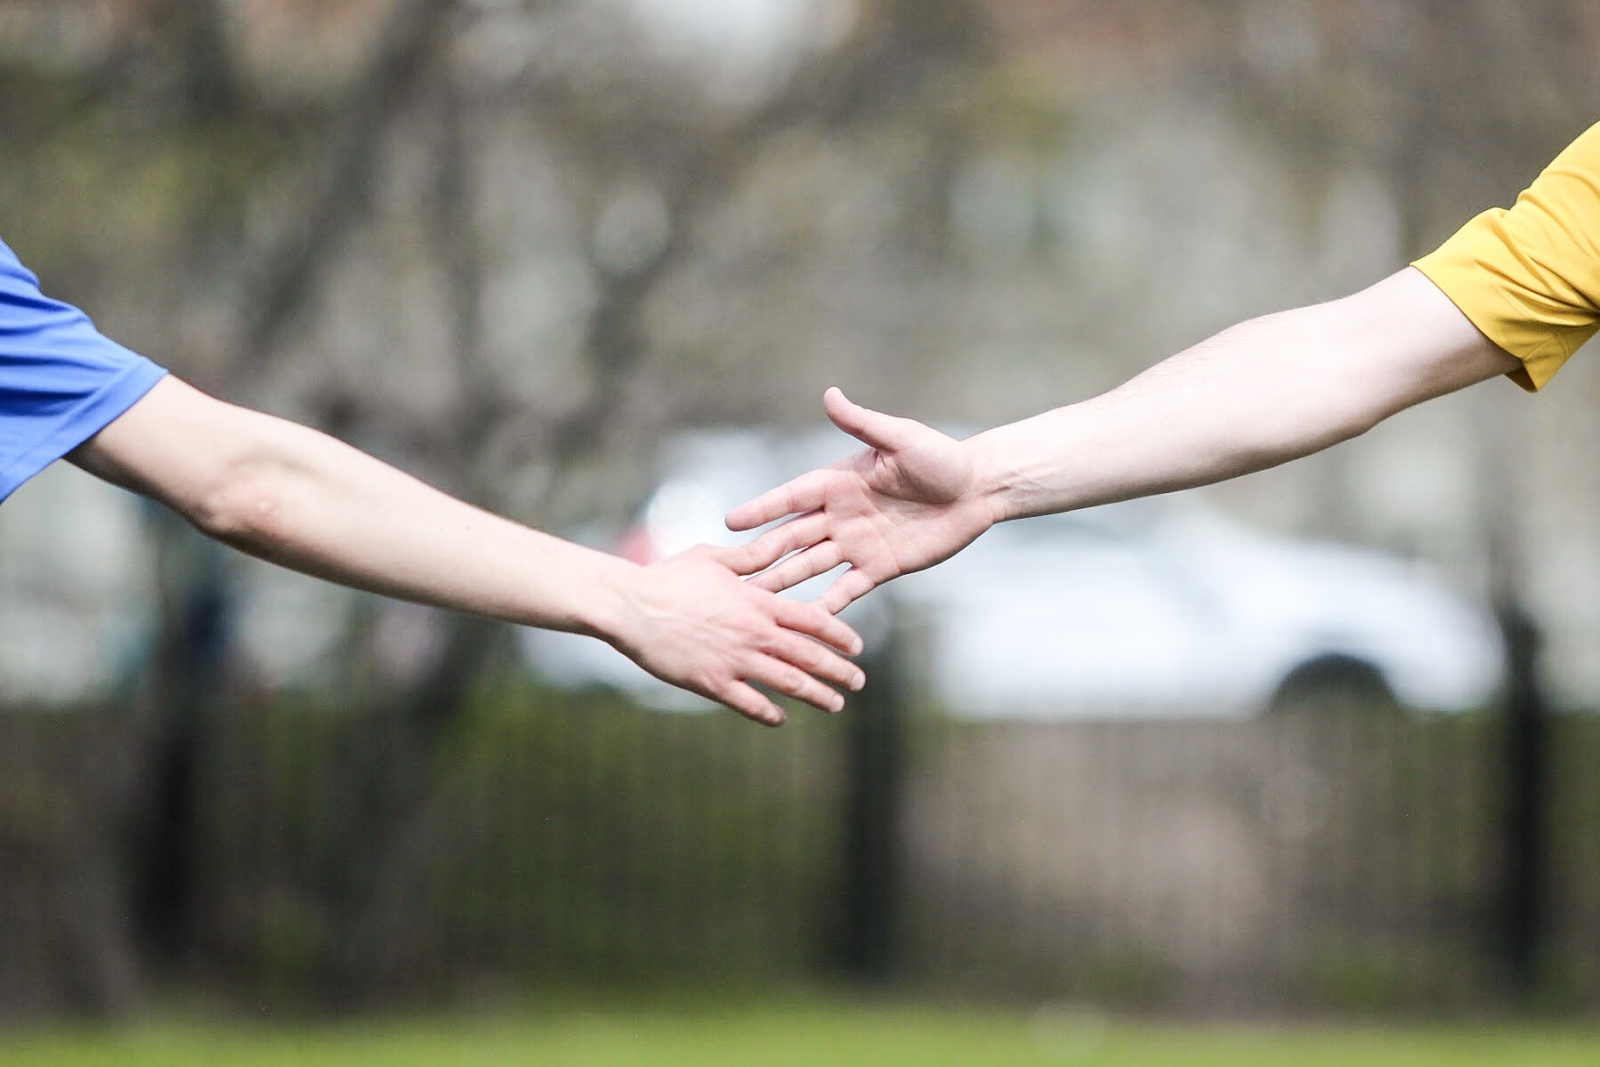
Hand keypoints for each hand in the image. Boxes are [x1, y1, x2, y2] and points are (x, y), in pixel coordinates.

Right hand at [608, 538, 866, 726]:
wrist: (631, 606)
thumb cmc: (669, 576)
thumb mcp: (713, 558)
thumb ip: (750, 558)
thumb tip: (775, 544)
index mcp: (758, 602)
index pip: (814, 620)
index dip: (841, 636)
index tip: (857, 647)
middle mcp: (754, 633)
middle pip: (810, 656)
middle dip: (839, 672)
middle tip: (858, 682)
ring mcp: (735, 661)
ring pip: (789, 683)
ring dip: (817, 695)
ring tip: (835, 704)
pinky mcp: (712, 683)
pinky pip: (750, 704)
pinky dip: (770, 713)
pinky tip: (781, 718)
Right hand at [726, 387, 998, 613]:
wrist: (977, 490)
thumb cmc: (941, 457)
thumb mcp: (900, 437)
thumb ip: (862, 423)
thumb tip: (830, 394)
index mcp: (839, 481)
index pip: (792, 498)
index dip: (763, 509)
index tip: (731, 521)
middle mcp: (841, 514)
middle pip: (794, 536)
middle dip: (764, 553)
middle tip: (732, 573)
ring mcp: (857, 543)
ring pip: (811, 565)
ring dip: (785, 581)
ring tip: (757, 600)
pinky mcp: (879, 567)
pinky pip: (847, 589)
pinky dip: (827, 605)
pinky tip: (804, 622)